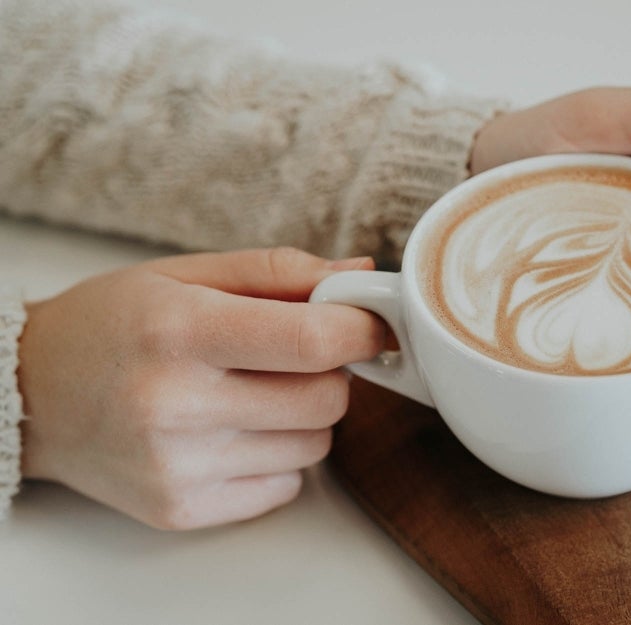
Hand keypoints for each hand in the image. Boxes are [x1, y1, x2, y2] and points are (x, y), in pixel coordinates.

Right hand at [17, 248, 384, 528]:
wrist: (31, 395)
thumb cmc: (111, 325)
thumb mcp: (185, 275)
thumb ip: (278, 272)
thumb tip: (361, 273)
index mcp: (180, 331)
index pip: (313, 340)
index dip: (362, 330)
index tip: (371, 324)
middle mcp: (175, 404)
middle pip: (327, 399)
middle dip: (330, 373)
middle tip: (294, 357)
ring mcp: (177, 466)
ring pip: (315, 447)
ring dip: (304, 417)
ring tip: (253, 394)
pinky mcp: (180, 509)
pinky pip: (285, 486)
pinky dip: (278, 458)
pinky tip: (234, 433)